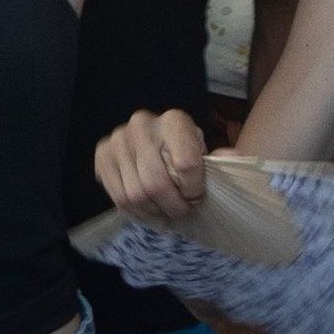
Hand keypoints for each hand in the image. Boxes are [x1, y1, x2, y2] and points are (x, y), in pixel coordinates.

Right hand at [95, 103, 218, 232]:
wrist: (154, 142)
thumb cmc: (186, 152)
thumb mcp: (207, 154)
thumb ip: (221, 161)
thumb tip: (230, 157)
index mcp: (174, 121)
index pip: (185, 165)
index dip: (194, 190)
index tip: (198, 196)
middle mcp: (142, 124)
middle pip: (156, 184)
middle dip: (173, 206)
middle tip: (182, 210)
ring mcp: (118, 139)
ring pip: (135, 195)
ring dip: (154, 212)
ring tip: (165, 210)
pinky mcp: (102, 155)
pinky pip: (118, 198)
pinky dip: (136, 212)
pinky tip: (148, 209)